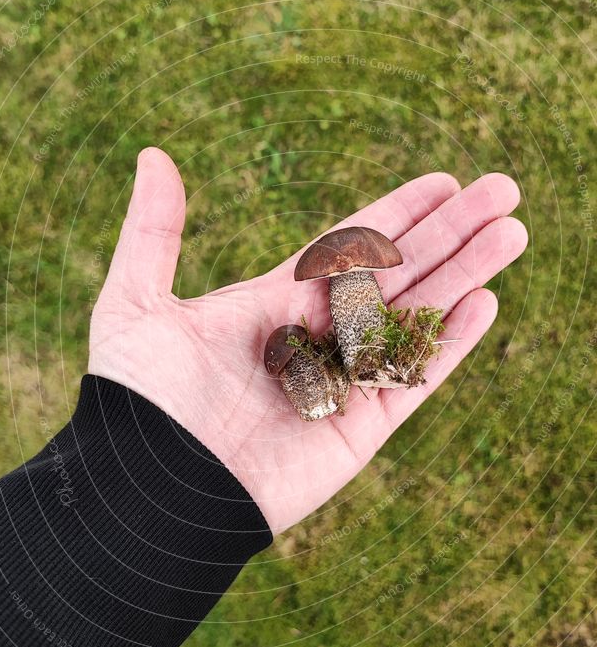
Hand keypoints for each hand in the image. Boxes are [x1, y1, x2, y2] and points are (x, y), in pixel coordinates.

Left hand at [89, 148, 526, 532]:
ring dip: (466, 273)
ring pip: (417, 315)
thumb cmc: (137, 398)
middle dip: (451, 230)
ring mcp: (342, 380)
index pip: (350, 244)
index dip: (398, 211)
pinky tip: (486, 302)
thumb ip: (154, 230)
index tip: (442, 182)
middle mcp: (316, 334)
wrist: (151, 492)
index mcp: (273, 301)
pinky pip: (414, 377)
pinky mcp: (359, 427)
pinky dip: (450, 342)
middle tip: (504, 189)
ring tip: (513, 232)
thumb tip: (154, 154)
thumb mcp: (134, 300)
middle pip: (398, 270)